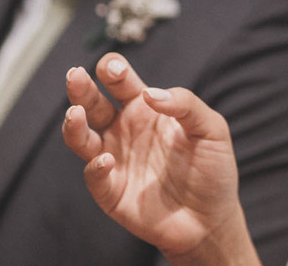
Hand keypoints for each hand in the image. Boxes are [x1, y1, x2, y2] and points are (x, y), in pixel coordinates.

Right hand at [62, 54, 258, 265]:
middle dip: (81, 88)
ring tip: (75, 114)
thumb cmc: (212, 169)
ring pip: (82, 138)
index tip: (112, 69)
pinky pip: (95, 176)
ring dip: (74, 125)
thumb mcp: (211, 129)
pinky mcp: (112, 192)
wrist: (211, 219)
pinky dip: (96, 167)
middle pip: (93, 103)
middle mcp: (124, 130)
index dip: (112, 69)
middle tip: (75, 75)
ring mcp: (115, 160)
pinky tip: (107, 160)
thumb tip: (150, 93)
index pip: (120, 82)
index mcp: (146, 109)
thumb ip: (186, 105)